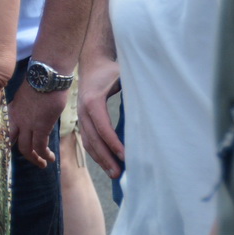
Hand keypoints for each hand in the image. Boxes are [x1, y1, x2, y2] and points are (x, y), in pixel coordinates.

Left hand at [9, 86, 65, 166]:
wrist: (46, 76)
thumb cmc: (40, 82)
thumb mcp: (27, 96)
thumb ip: (26, 107)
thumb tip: (34, 113)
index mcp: (11, 110)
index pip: (4, 130)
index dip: (8, 141)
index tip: (13, 148)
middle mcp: (15, 119)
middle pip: (12, 142)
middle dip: (21, 153)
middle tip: (32, 159)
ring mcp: (27, 124)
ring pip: (25, 148)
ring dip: (35, 158)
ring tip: (42, 163)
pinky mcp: (40, 127)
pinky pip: (40, 146)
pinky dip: (44, 155)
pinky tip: (51, 158)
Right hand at [78, 53, 124, 177]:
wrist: (91, 61)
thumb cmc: (110, 69)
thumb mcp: (123, 75)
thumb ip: (134, 88)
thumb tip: (152, 103)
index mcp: (93, 100)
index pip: (103, 127)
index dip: (113, 143)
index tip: (126, 156)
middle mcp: (83, 109)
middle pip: (93, 138)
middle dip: (106, 157)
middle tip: (119, 174)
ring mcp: (81, 114)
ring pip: (88, 141)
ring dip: (100, 158)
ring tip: (114, 173)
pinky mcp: (83, 117)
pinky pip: (87, 138)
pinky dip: (95, 152)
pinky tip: (106, 162)